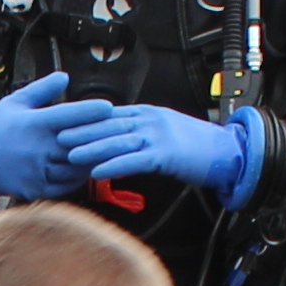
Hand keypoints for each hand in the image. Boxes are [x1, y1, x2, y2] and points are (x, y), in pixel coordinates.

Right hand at [0, 71, 101, 205]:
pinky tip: (87, 168)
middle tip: (122, 130)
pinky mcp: (36, 189)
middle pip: (79, 143)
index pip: (69, 115)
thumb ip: (42, 90)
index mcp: (33, 124)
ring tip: (110, 150)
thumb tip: (65, 77)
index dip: (91, 111)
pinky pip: (66, 185)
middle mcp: (37, 149)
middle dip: (102, 137)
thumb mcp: (15, 102)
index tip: (109, 107)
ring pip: (76, 166)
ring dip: (93, 159)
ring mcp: (37, 171)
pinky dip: (79, 176)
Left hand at [65, 98, 263, 202]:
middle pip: (110, 124)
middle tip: (58, 136)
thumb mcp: (166, 132)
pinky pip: (135, 160)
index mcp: (149, 113)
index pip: (112, 114)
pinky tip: (98, 172)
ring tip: (70, 154)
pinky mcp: (166, 154)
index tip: (66, 122)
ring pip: (119, 141)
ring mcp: (159, 136)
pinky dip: (114, 166)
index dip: (87, 120)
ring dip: (93, 148)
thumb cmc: (196, 147)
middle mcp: (151, 120)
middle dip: (83, 130)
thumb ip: (142, 134)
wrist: (226, 153)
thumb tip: (119, 141)